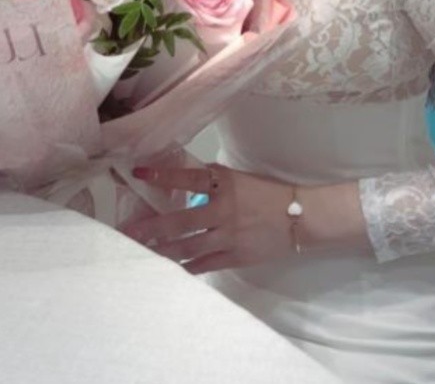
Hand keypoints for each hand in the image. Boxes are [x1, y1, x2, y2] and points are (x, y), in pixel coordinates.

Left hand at [123, 162, 296, 274]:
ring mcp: (228, 235)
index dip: (163, 175)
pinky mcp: (235, 256)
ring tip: (139, 253)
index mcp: (225, 183)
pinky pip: (204, 264)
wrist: (298, 216)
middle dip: (151, 227)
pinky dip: (185, 268)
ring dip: (162, 251)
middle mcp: (223, 209)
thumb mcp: (239, 178)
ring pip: (188, 246)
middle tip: (127, 231)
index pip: (188, 177)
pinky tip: (168, 271)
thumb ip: (213, 181)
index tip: (139, 172)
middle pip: (180, 220)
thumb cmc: (267, 192)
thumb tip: (183, 183)